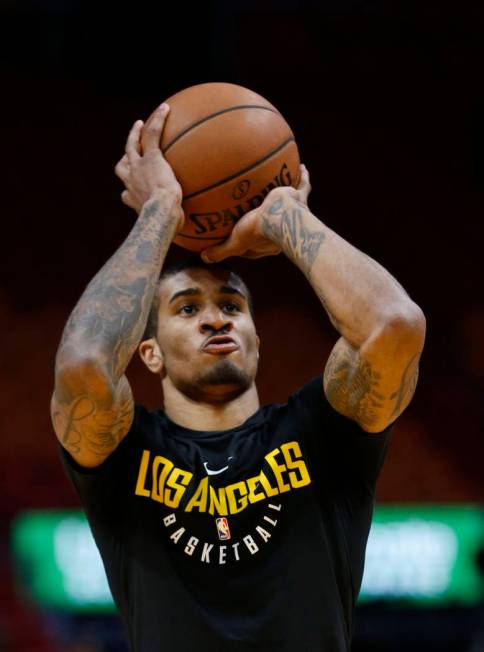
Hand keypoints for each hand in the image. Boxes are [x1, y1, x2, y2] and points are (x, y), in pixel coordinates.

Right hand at [115, 103, 183, 228]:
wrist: (161, 214)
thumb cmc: (165, 226)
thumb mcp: (166, 229)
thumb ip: (171, 228)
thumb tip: (184, 237)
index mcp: (132, 199)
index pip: (126, 193)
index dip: (127, 189)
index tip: (130, 189)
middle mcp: (130, 181)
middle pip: (121, 166)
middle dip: (124, 157)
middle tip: (129, 149)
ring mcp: (138, 167)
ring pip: (132, 145)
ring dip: (135, 134)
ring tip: (140, 124)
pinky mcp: (150, 158)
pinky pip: (152, 135)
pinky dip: (157, 121)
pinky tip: (165, 108)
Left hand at [201, 164, 310, 261]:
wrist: (280, 215)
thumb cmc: (257, 230)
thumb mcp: (235, 243)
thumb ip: (220, 251)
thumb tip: (204, 258)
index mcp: (268, 243)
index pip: (254, 244)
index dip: (244, 241)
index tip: (234, 235)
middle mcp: (282, 229)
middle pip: (273, 223)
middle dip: (266, 219)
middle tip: (256, 212)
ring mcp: (292, 212)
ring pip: (289, 204)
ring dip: (286, 197)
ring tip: (281, 188)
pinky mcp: (299, 198)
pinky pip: (302, 185)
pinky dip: (303, 176)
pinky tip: (302, 166)